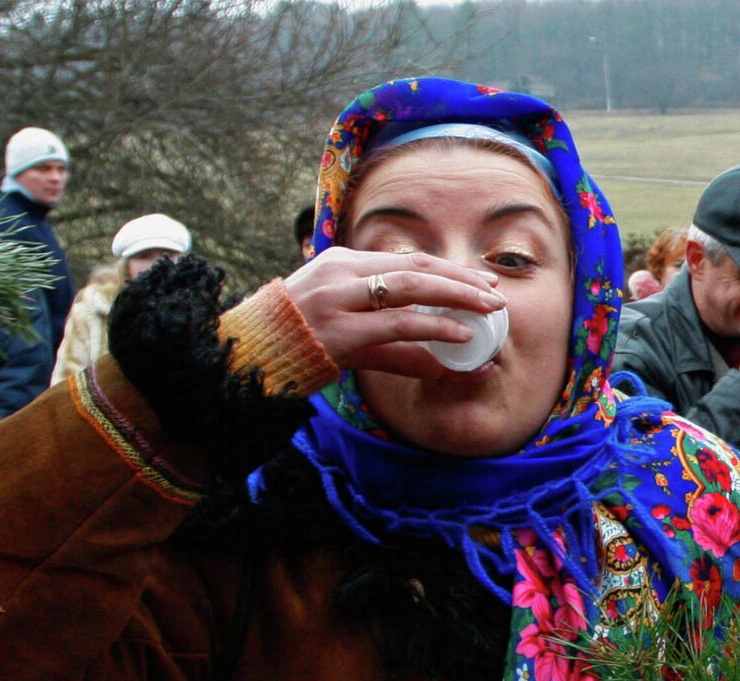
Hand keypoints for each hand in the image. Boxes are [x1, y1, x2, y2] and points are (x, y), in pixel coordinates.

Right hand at [283, 248, 506, 378]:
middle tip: (495, 292)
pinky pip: (397, 324)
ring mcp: (338, 301)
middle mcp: (341, 274)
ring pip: (410, 288)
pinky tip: (460, 333)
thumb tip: (439, 361)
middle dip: (461, 279)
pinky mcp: (339, 332)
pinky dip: (433, 326)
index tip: (481, 281)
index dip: (449, 270)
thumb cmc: (295, 342)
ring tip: (489, 309)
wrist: (244, 357)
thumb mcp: (345, 331)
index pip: (407, 259)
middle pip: (415, 266)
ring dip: (456, 297)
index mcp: (342, 263)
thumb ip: (391, 343)